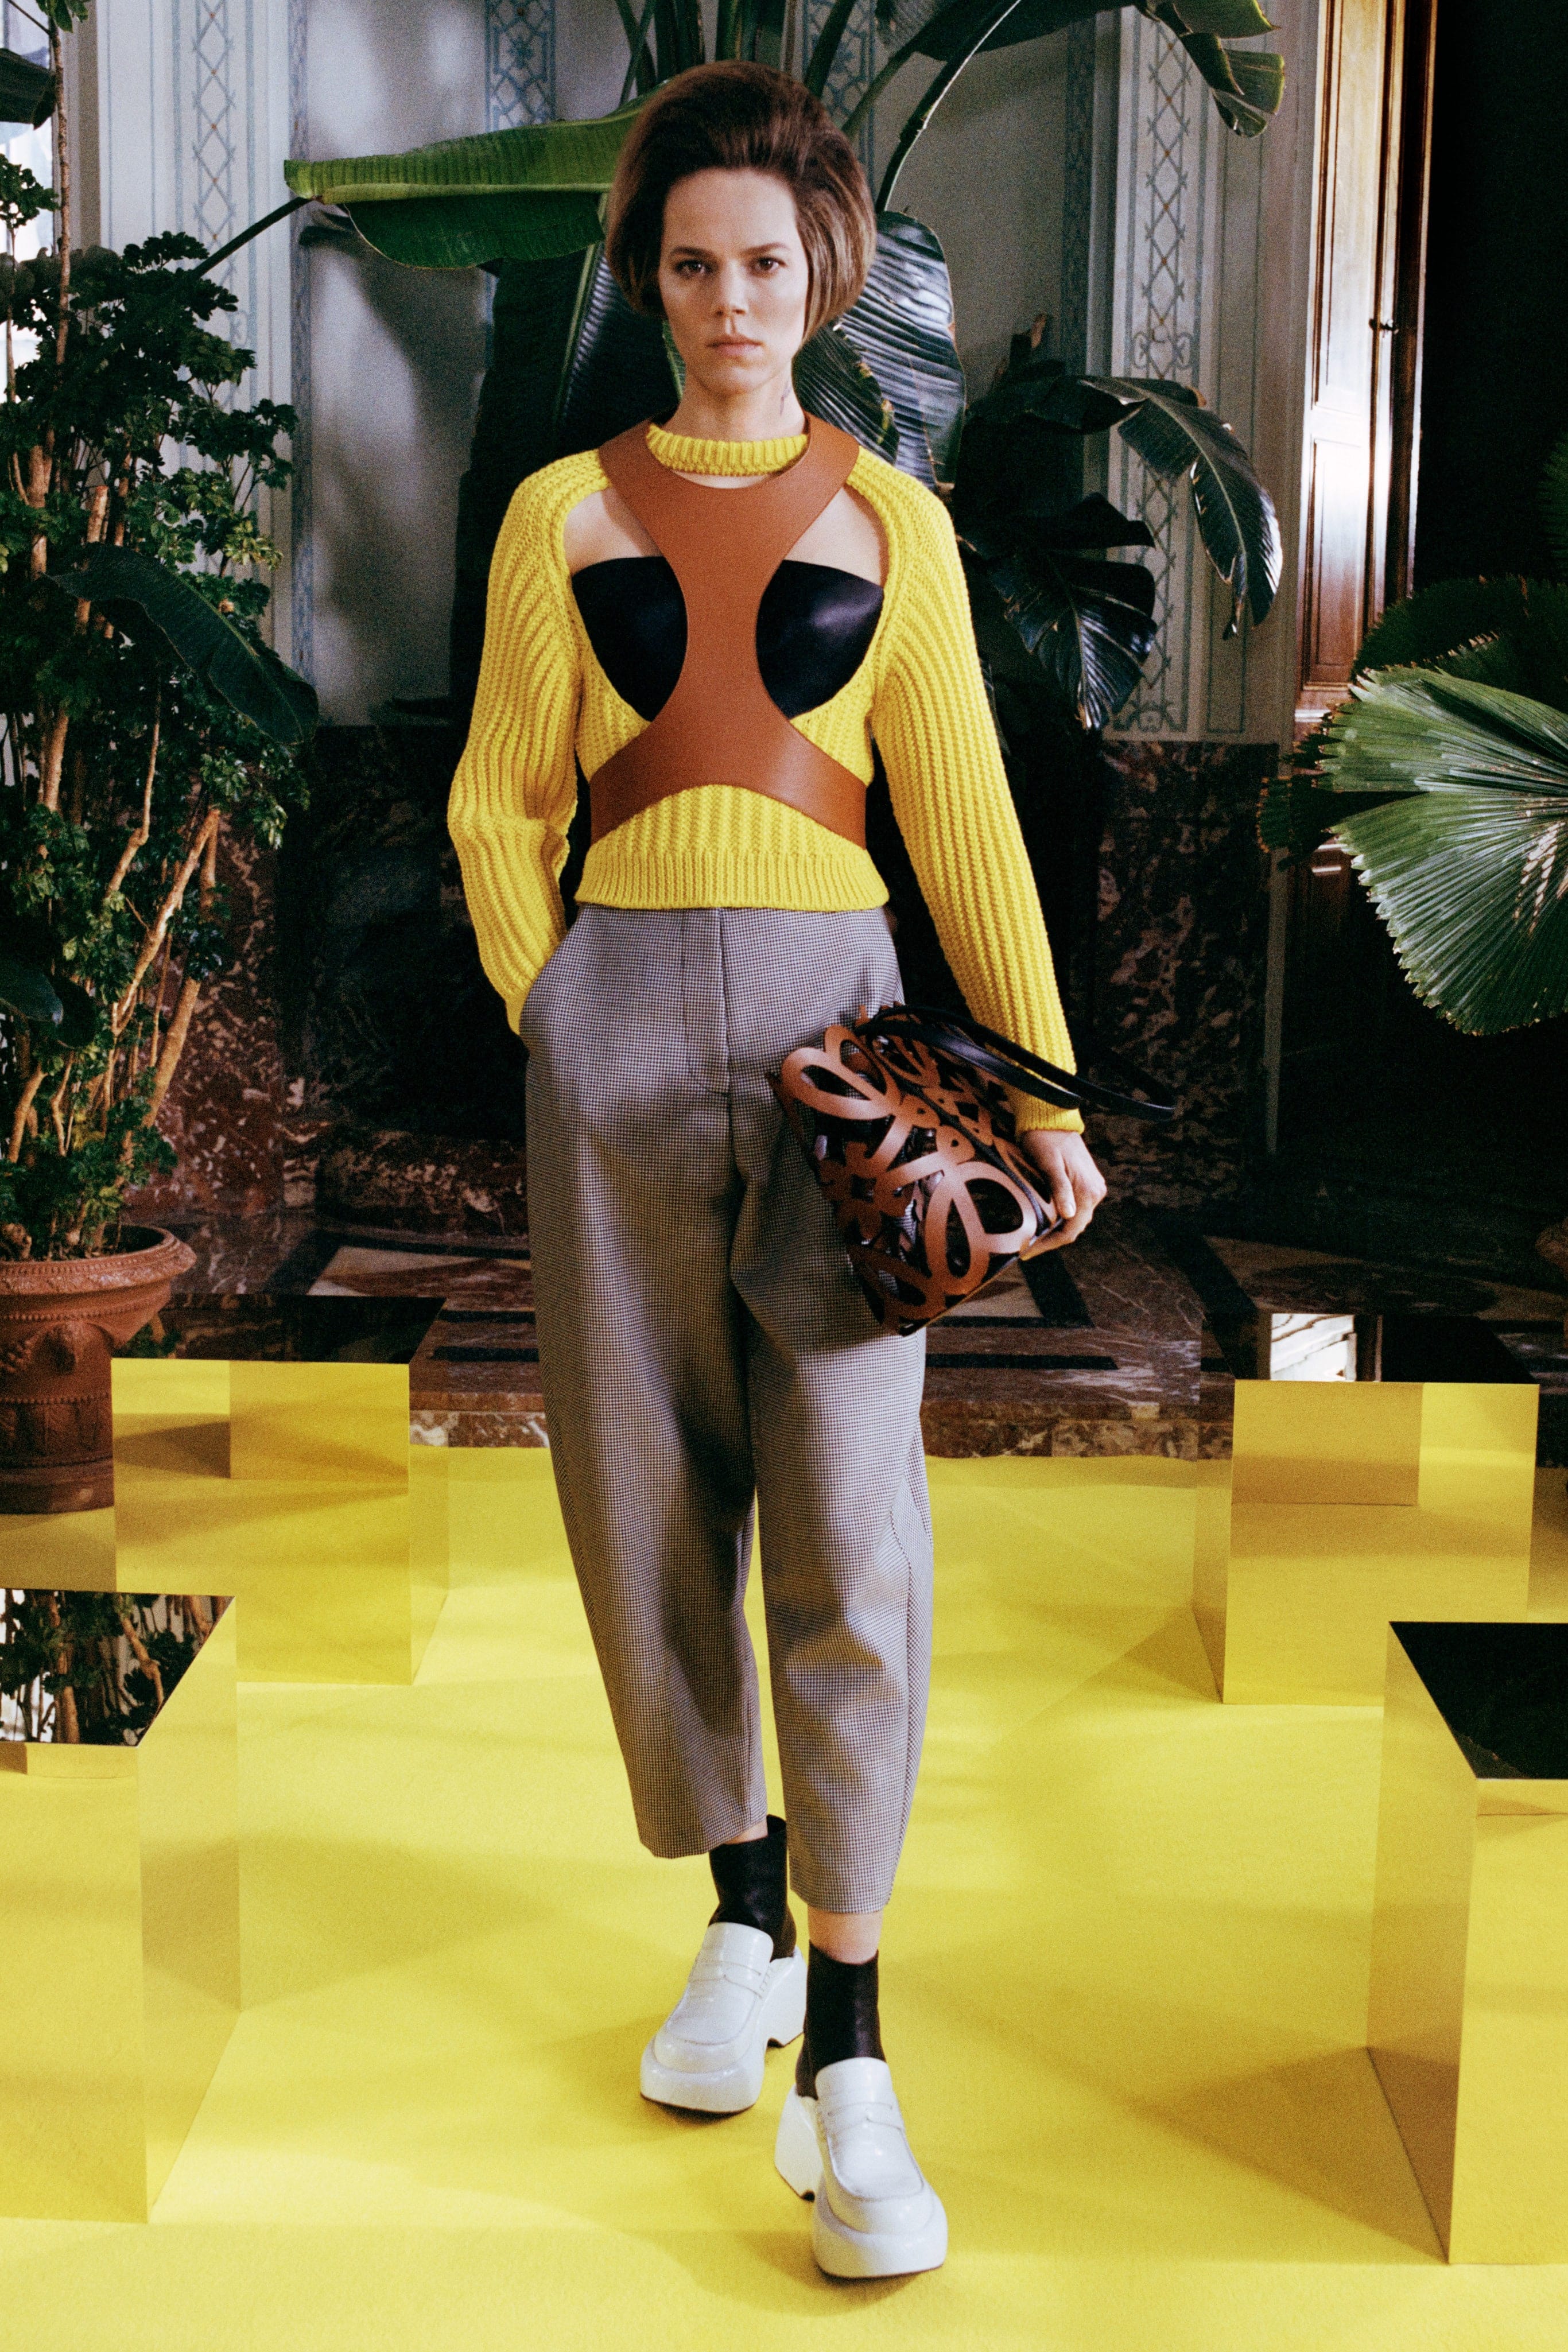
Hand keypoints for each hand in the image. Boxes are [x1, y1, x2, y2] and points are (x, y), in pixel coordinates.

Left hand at [1022, 1128, 1105, 1251]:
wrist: (1051, 1118)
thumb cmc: (1044, 1139)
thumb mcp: (1049, 1164)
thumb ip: (1060, 1189)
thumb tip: (1068, 1216)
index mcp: (1088, 1191)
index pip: (1071, 1230)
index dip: (1049, 1244)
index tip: (1026, 1252)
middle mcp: (1095, 1192)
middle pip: (1074, 1228)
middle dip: (1051, 1240)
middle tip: (1026, 1248)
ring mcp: (1093, 1187)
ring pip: (1075, 1219)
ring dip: (1055, 1230)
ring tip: (1032, 1237)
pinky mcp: (1086, 1183)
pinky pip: (1075, 1208)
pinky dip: (1060, 1218)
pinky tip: (1043, 1221)